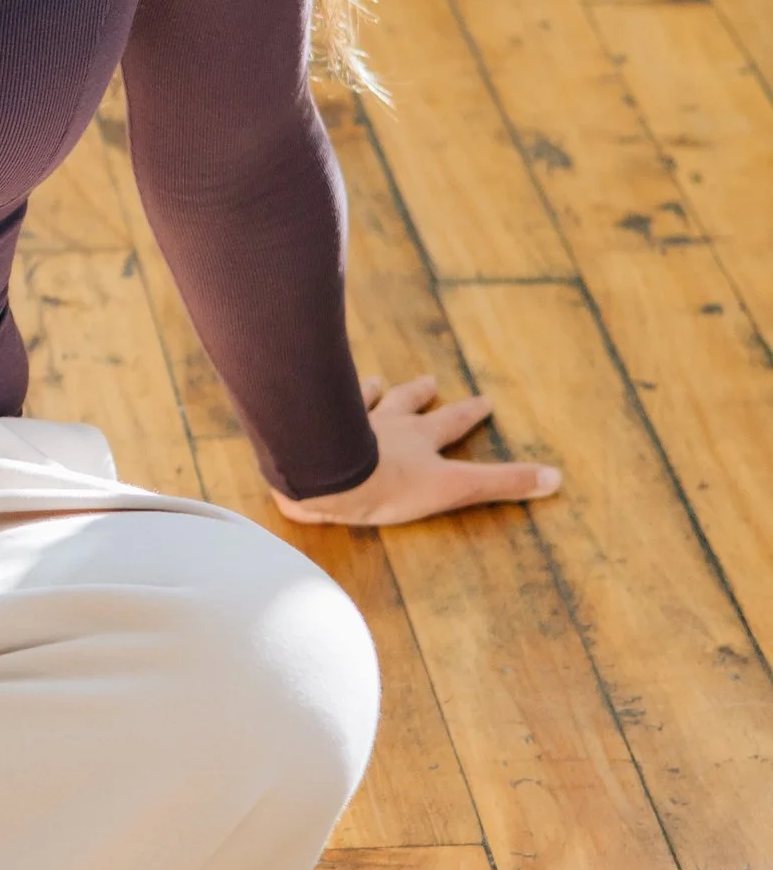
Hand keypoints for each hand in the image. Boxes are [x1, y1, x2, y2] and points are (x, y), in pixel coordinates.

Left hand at [273, 371, 559, 529]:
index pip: (452, 422)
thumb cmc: (392, 485)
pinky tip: (313, 392)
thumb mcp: (454, 488)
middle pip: (407, 404)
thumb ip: (500, 484)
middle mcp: (386, 424)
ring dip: (372, 392)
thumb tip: (556, 478)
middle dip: (421, 395)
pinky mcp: (316, 433)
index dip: (469, 413)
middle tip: (429, 381)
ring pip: (364, 401)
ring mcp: (348, 423)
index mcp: (419, 438)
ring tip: (375, 381)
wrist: (330, 475)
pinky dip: (319, 400)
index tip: (484, 400)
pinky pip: (318, 410)